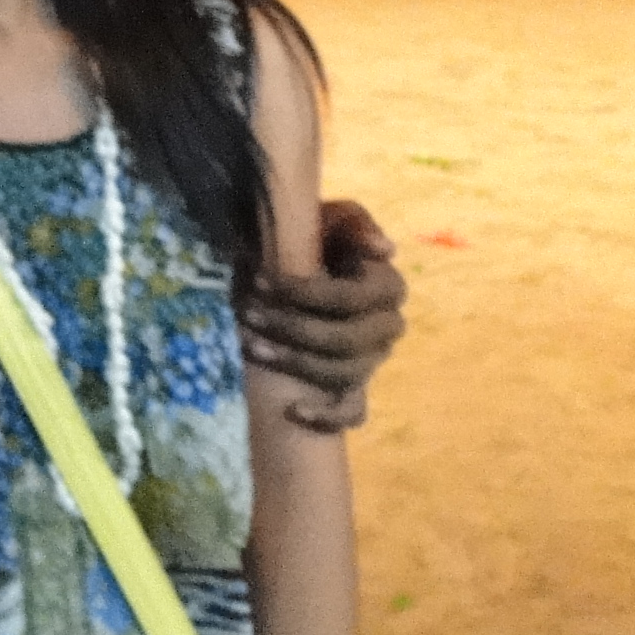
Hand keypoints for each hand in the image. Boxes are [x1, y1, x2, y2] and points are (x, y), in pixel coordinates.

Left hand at [240, 199, 405, 431]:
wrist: (313, 261)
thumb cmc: (322, 236)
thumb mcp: (335, 218)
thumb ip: (356, 224)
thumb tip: (385, 250)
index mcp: (387, 287)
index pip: (348, 298)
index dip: (302, 292)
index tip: (258, 281)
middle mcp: (387, 327)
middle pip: (344, 341)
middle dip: (290, 328)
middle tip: (246, 315)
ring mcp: (373, 360)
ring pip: (344, 374)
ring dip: (296, 364)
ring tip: (251, 346)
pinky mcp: (358, 385)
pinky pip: (352, 412)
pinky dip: (327, 416)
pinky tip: (293, 410)